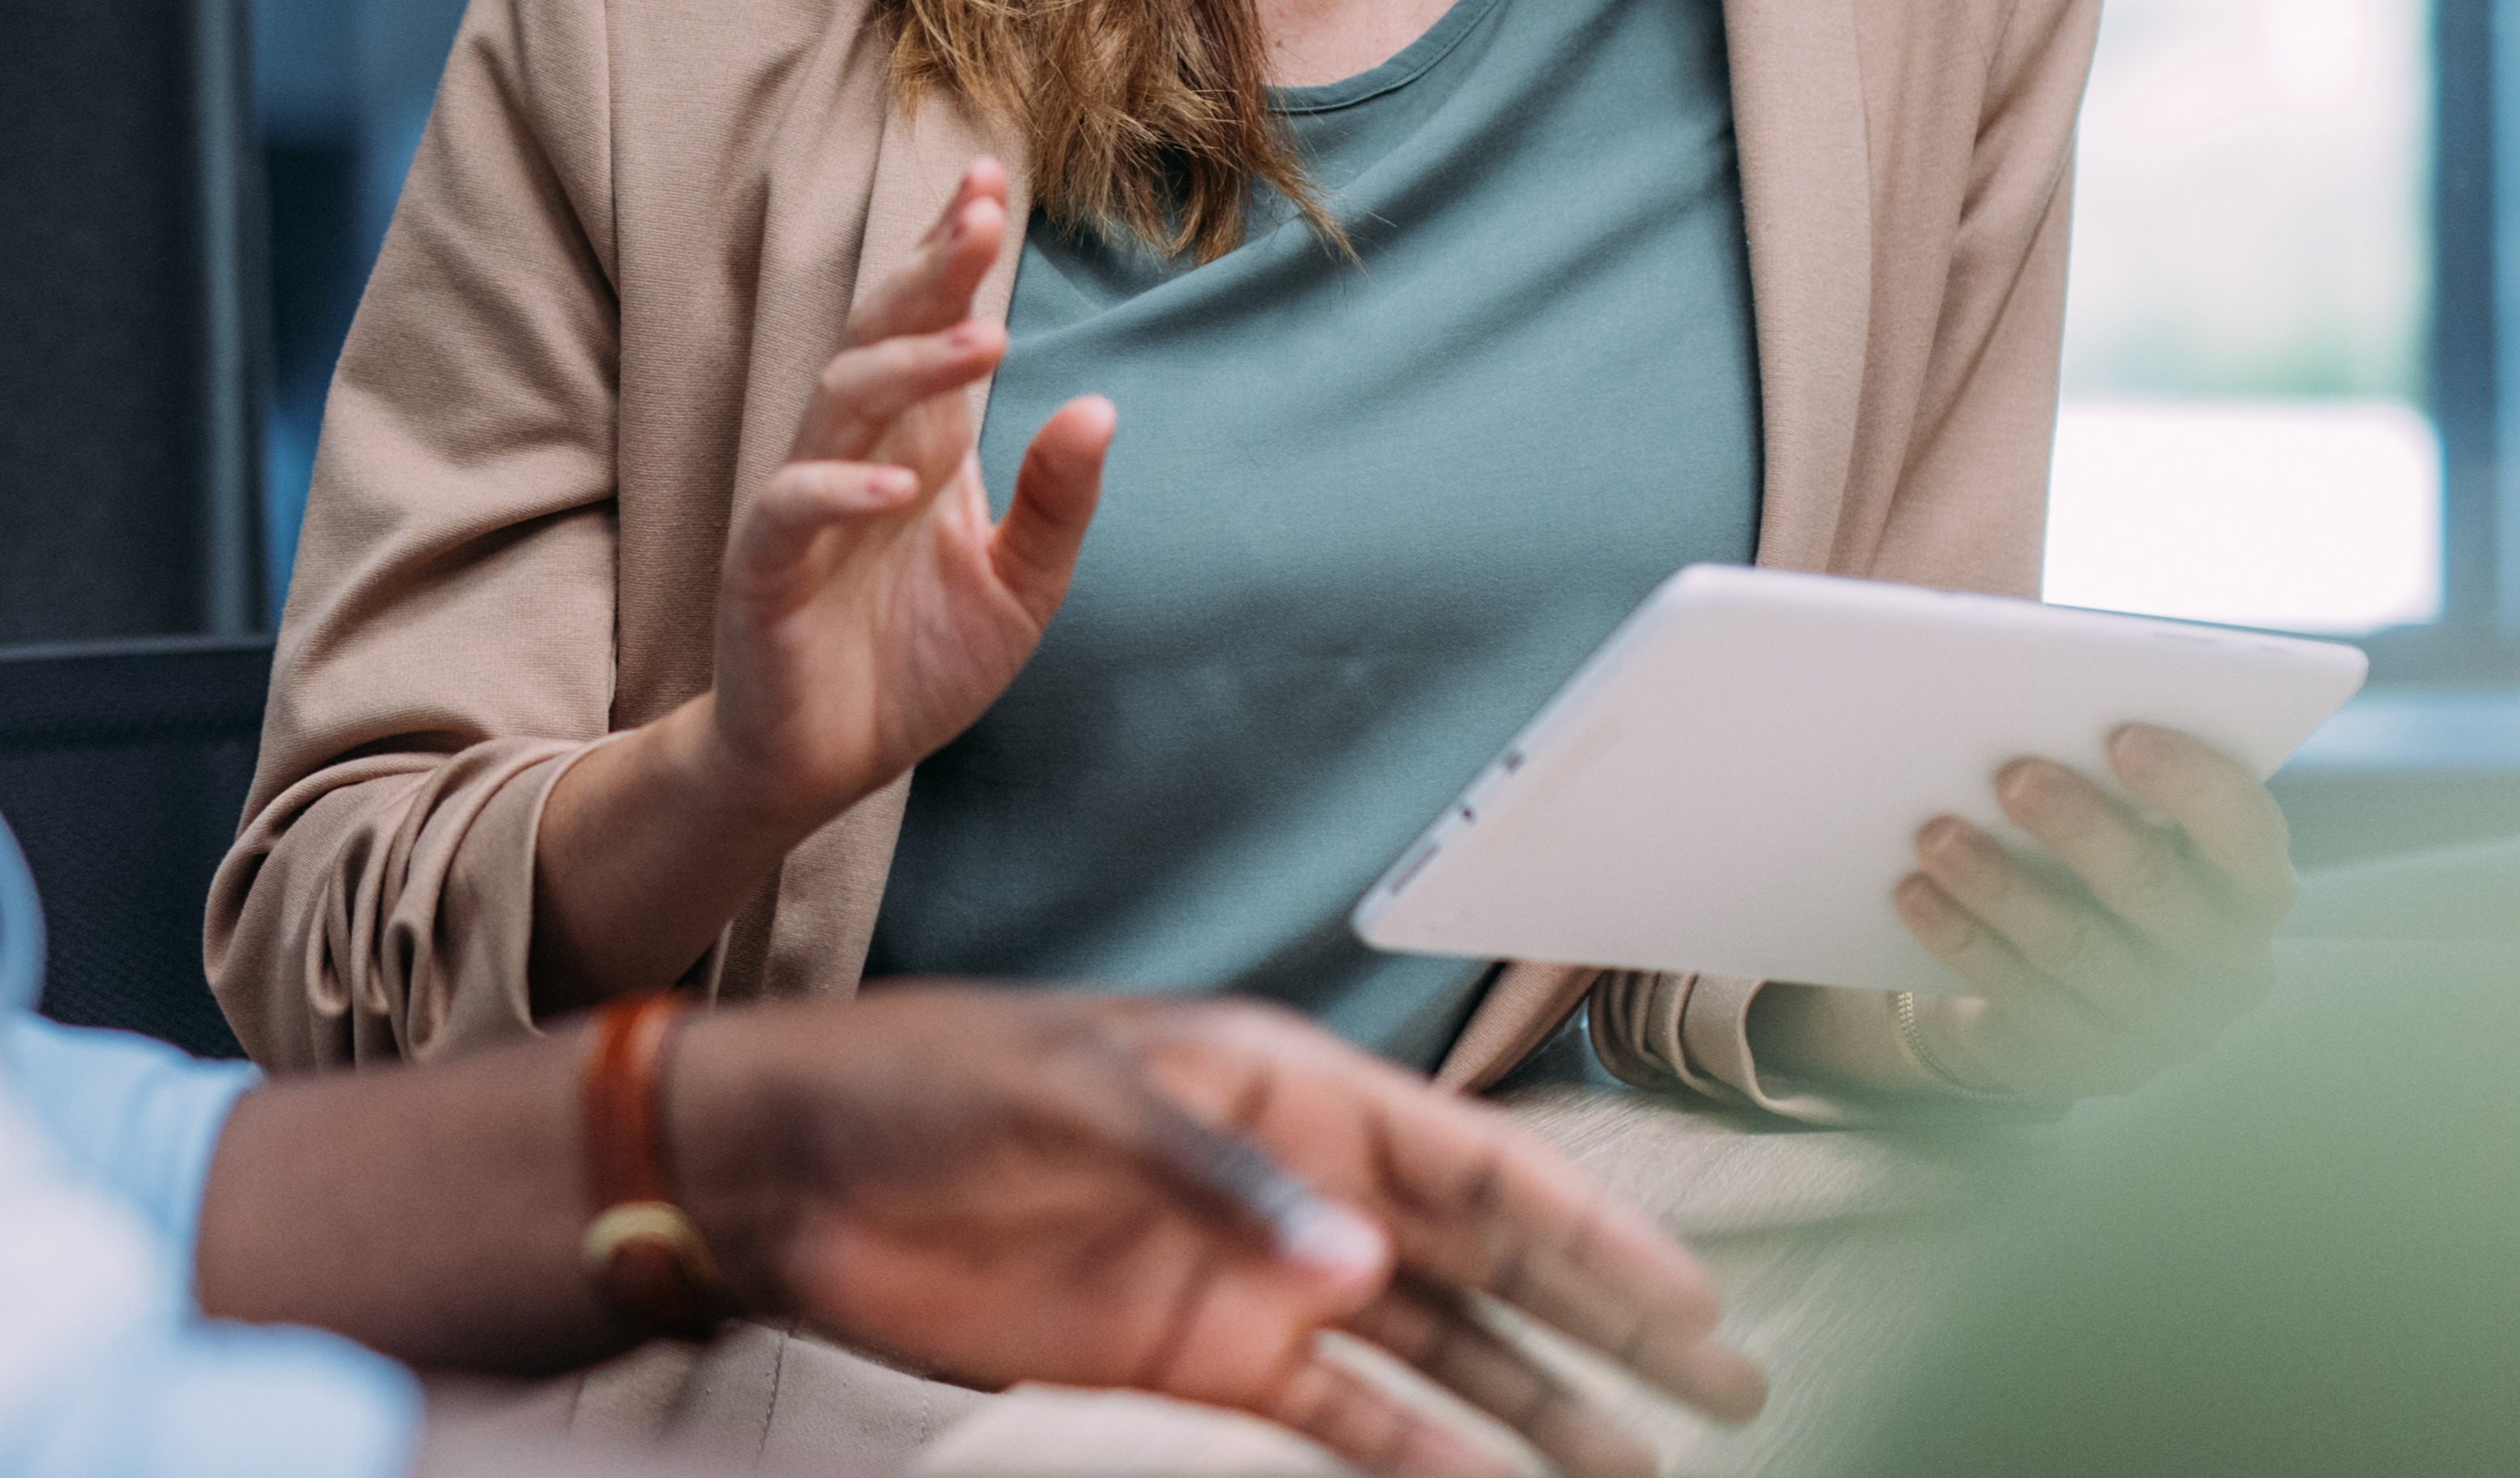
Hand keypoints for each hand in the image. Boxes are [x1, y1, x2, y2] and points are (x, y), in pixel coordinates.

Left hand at [675, 987, 1764, 1476]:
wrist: (795, 1167)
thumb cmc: (924, 1080)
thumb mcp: (1074, 1092)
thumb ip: (1222, 1177)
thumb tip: (1358, 1265)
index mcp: (1283, 1084)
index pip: (1475, 1159)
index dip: (1590, 1230)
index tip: (1687, 1300)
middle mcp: (1294, 1181)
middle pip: (1489, 1261)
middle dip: (1605, 1325)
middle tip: (1725, 1391)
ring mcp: (1254, 1276)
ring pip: (1436, 1353)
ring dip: (1535, 1410)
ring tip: (1638, 1471)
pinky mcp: (1195, 1359)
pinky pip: (1339, 1421)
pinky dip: (1420, 1461)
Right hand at [683, 161, 1109, 833]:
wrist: (822, 762)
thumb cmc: (914, 663)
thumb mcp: (1018, 588)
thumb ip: (1058, 503)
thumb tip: (1102, 407)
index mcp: (920, 443)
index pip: (931, 324)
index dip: (952, 253)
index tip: (992, 180)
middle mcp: (860, 453)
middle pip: (883, 335)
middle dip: (930, 271)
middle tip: (982, 216)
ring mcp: (804, 503)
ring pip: (841, 401)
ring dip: (909, 366)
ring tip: (985, 342)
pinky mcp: (764, 566)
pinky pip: (791, 509)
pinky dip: (840, 493)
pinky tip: (897, 488)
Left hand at [1884, 723, 2295, 1101]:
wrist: (2061, 988)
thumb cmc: (2098, 867)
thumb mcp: (2127, 823)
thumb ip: (2114, 777)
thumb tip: (2035, 703)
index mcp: (2253, 886)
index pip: (2247, 834)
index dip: (2193, 786)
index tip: (2123, 733)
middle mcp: (2228, 964)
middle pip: (2159, 896)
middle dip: (2083, 830)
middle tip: (2012, 773)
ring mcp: (2163, 1025)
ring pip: (2081, 951)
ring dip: (2004, 886)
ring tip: (1936, 833)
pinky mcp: (2091, 1063)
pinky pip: (2024, 1000)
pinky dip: (1966, 941)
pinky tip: (1916, 893)